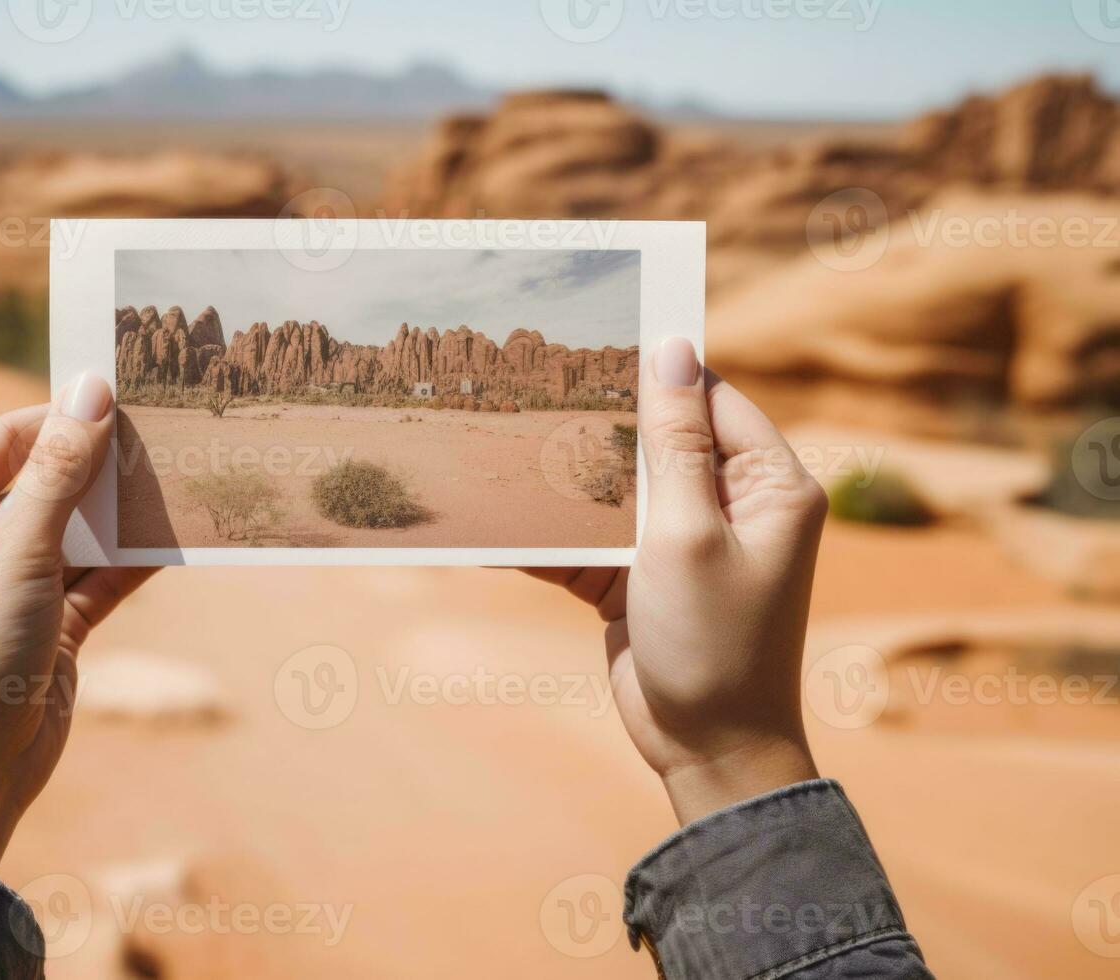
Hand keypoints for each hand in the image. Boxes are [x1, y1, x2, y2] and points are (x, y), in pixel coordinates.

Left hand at [0, 374, 154, 872]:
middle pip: (51, 478)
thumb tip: (92, 389)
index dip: (70, 417)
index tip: (137, 396)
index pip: (12, 435)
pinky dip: (135, 560)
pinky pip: (100, 574)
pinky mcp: (52, 620)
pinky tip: (180, 535)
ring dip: (126, 513)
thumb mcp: (18, 546)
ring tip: (185, 477)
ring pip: (81, 528)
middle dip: (107, 465)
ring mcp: (13, 578)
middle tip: (171, 434)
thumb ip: (59, 468)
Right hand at [527, 338, 827, 824]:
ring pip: (619, 488)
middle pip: (659, 439)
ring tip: (506, 447)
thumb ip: (675, 444)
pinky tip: (498, 527)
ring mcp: (685, 542)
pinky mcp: (642, 577)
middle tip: (535, 388)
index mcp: (772, 485)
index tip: (600, 337)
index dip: (660, 370)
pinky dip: (553, 539)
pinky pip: (593, 541)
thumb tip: (672, 351)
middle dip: (601, 423)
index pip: (712, 401)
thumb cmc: (716, 643)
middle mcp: (734, 504)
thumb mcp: (689, 535)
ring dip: (569, 481)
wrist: (708, 750)